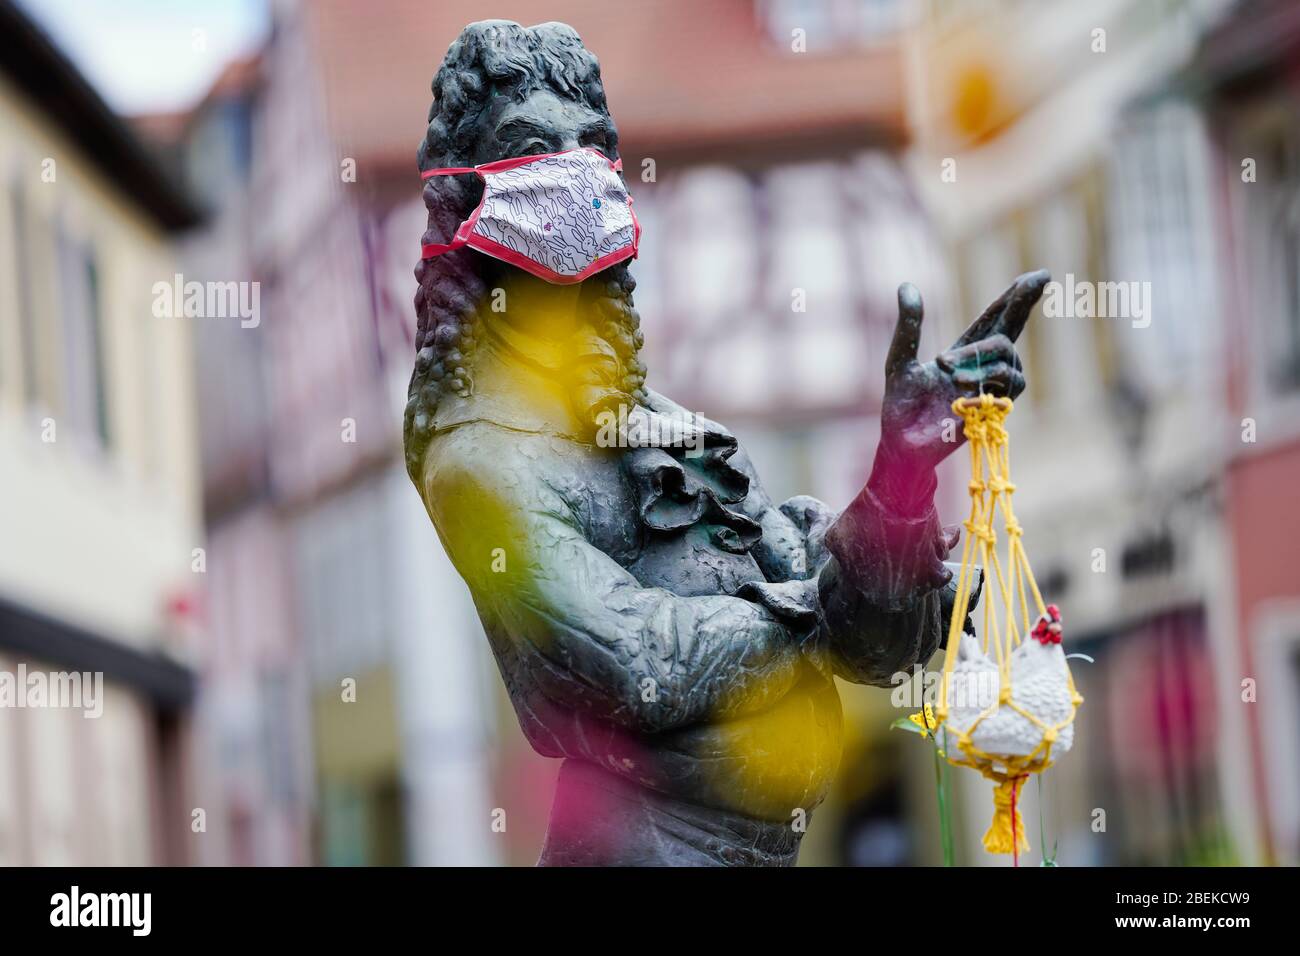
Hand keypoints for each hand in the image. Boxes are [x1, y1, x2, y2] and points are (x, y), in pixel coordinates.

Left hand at [869, 270, 1047, 511]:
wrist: (902, 444)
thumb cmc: (901, 406)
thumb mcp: (900, 360)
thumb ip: (909, 326)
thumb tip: (907, 285)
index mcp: (963, 351)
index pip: (996, 318)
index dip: (1017, 297)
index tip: (1041, 275)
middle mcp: (983, 366)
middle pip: (1011, 328)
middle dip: (1022, 304)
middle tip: (1027, 284)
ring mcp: (992, 387)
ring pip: (1006, 356)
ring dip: (979, 358)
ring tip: (948, 370)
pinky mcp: (995, 409)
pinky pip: (1008, 386)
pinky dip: (986, 385)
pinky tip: (963, 395)